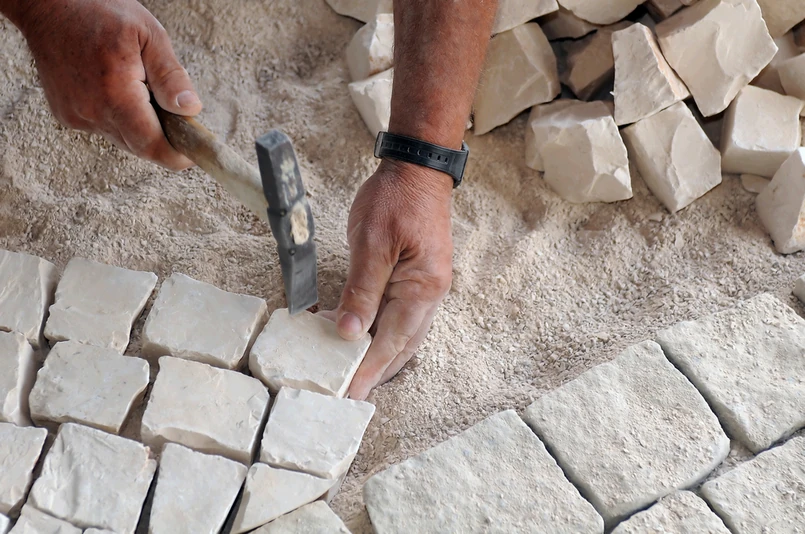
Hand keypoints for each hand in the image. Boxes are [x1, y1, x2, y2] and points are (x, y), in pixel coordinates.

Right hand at [16, 0, 200, 169]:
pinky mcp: (67, 115)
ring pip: (122, 139)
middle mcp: (91, 111)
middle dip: (163, 140)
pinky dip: (120, 119)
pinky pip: (104, 128)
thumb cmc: (99, 12)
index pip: (151, 145)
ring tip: (146, 95)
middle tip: (179, 119)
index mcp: (115, 93)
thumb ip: (171, 76)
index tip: (193, 156)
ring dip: (141, 128)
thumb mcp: (149, 35)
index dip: (176, 157)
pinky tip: (120, 92)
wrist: (48, 6)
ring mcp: (76, 116)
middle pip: (139, 147)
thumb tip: (190, 110)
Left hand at [336, 159, 453, 399]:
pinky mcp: (415, 278)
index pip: (392, 341)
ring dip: (379, 357)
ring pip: (402, 334)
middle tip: (350, 396)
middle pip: (402, 346)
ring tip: (354, 376)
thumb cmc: (396, 199)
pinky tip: (358, 338)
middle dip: (377, 372)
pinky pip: (397, 315)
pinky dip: (379, 332)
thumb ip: (362, 290)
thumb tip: (351, 334)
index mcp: (422, 289)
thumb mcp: (373, 242)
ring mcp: (424, 287)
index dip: (369, 369)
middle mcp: (429, 294)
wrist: (418, 168)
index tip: (350, 394)